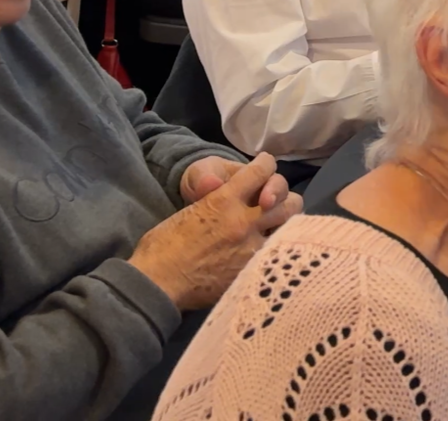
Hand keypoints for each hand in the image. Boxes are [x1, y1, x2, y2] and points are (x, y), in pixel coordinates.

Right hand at [130, 153, 301, 310]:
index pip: (260, 172)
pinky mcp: (252, 270)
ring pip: (289, 227)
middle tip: (274, 203)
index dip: (266, 164)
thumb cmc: (161, 246)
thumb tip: (218, 191)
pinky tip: (274, 248)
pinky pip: (279, 253)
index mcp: (223, 200)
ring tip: (279, 224)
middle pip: (287, 200)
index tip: (266, 165)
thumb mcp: (188, 211)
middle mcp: (244, 221)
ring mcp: (252, 247)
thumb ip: (213, 200)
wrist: (158, 282)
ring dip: (287, 222)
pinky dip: (278, 247)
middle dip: (284, 198)